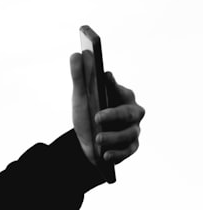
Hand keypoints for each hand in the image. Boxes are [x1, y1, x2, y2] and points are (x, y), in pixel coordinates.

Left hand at [70, 52, 144, 168]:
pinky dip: (116, 154)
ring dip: (112, 137)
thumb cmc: (89, 114)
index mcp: (123, 96)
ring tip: (97, 139)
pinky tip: (104, 155)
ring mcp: (133, 131)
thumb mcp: (81, 98)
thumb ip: (80, 77)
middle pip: (129, 113)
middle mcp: (133, 113)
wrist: (87, 142)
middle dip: (114, 115)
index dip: (113, 85)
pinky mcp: (130, 148)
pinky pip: (127, 151)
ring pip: (128, 134)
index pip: (120, 90)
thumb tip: (76, 54)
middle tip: (97, 117)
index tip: (104, 77)